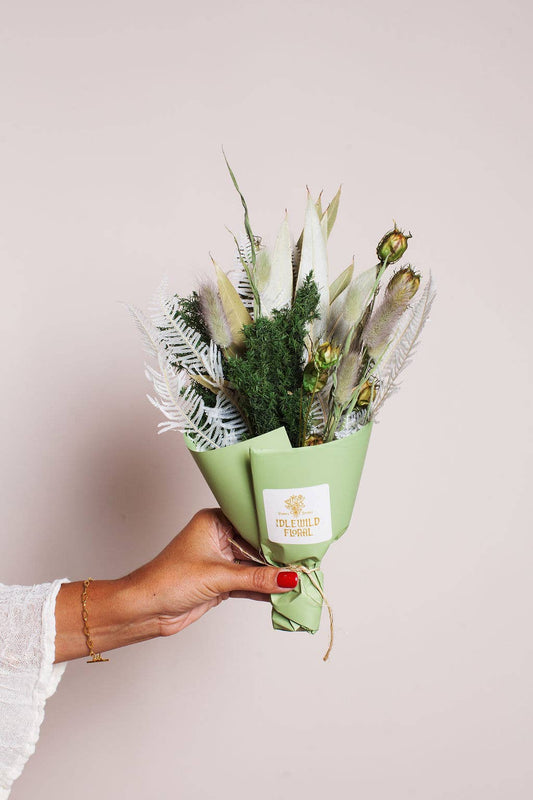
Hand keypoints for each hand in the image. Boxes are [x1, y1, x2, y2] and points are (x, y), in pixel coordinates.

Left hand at [127, 508, 298, 636]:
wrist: (143, 610)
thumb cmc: (168, 581)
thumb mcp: (218, 577)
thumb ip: (256, 579)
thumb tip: (289, 578)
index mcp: (214, 522)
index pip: (251, 521)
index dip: (274, 530)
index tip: (299, 536)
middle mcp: (217, 538)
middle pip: (256, 545)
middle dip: (277, 556)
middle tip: (305, 560)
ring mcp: (219, 561)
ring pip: (253, 567)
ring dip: (272, 576)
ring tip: (299, 580)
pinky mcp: (220, 583)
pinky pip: (248, 583)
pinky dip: (263, 589)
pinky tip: (282, 593)